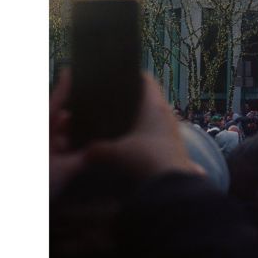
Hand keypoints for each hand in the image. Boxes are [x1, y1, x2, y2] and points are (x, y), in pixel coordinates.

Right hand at [50, 71, 201, 199]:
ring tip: (119, 123)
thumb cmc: (146, 158)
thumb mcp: (116, 153)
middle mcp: (167, 113)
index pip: (147, 80)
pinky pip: (157, 132)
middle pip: (150, 98)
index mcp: (155, 106)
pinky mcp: (174, 145)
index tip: (118, 76)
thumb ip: (97, 150)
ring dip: (140, 118)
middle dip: (132, 100)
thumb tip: (84, 151)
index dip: (133, 75)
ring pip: (154, 116)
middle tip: (112, 102)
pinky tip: (132, 143)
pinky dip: (145, 133)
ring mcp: (172, 129)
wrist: (172, 182)